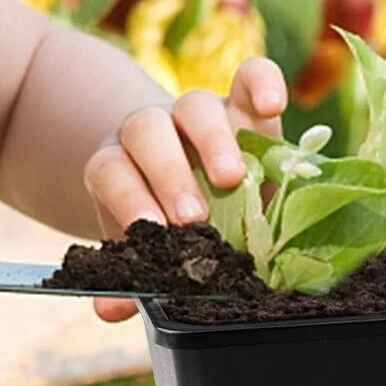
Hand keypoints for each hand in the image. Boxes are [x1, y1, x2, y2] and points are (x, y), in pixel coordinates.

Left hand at [82, 56, 287, 321]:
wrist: (188, 175)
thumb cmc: (167, 223)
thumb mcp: (146, 248)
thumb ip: (131, 274)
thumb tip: (111, 309)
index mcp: (121, 165)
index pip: (111, 170)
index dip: (127, 196)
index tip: (151, 230)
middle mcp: (155, 132)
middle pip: (147, 132)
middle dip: (168, 174)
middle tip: (193, 217)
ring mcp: (199, 113)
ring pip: (196, 106)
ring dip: (213, 140)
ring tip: (232, 179)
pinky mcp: (245, 101)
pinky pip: (250, 76)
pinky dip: (262, 81)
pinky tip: (274, 102)